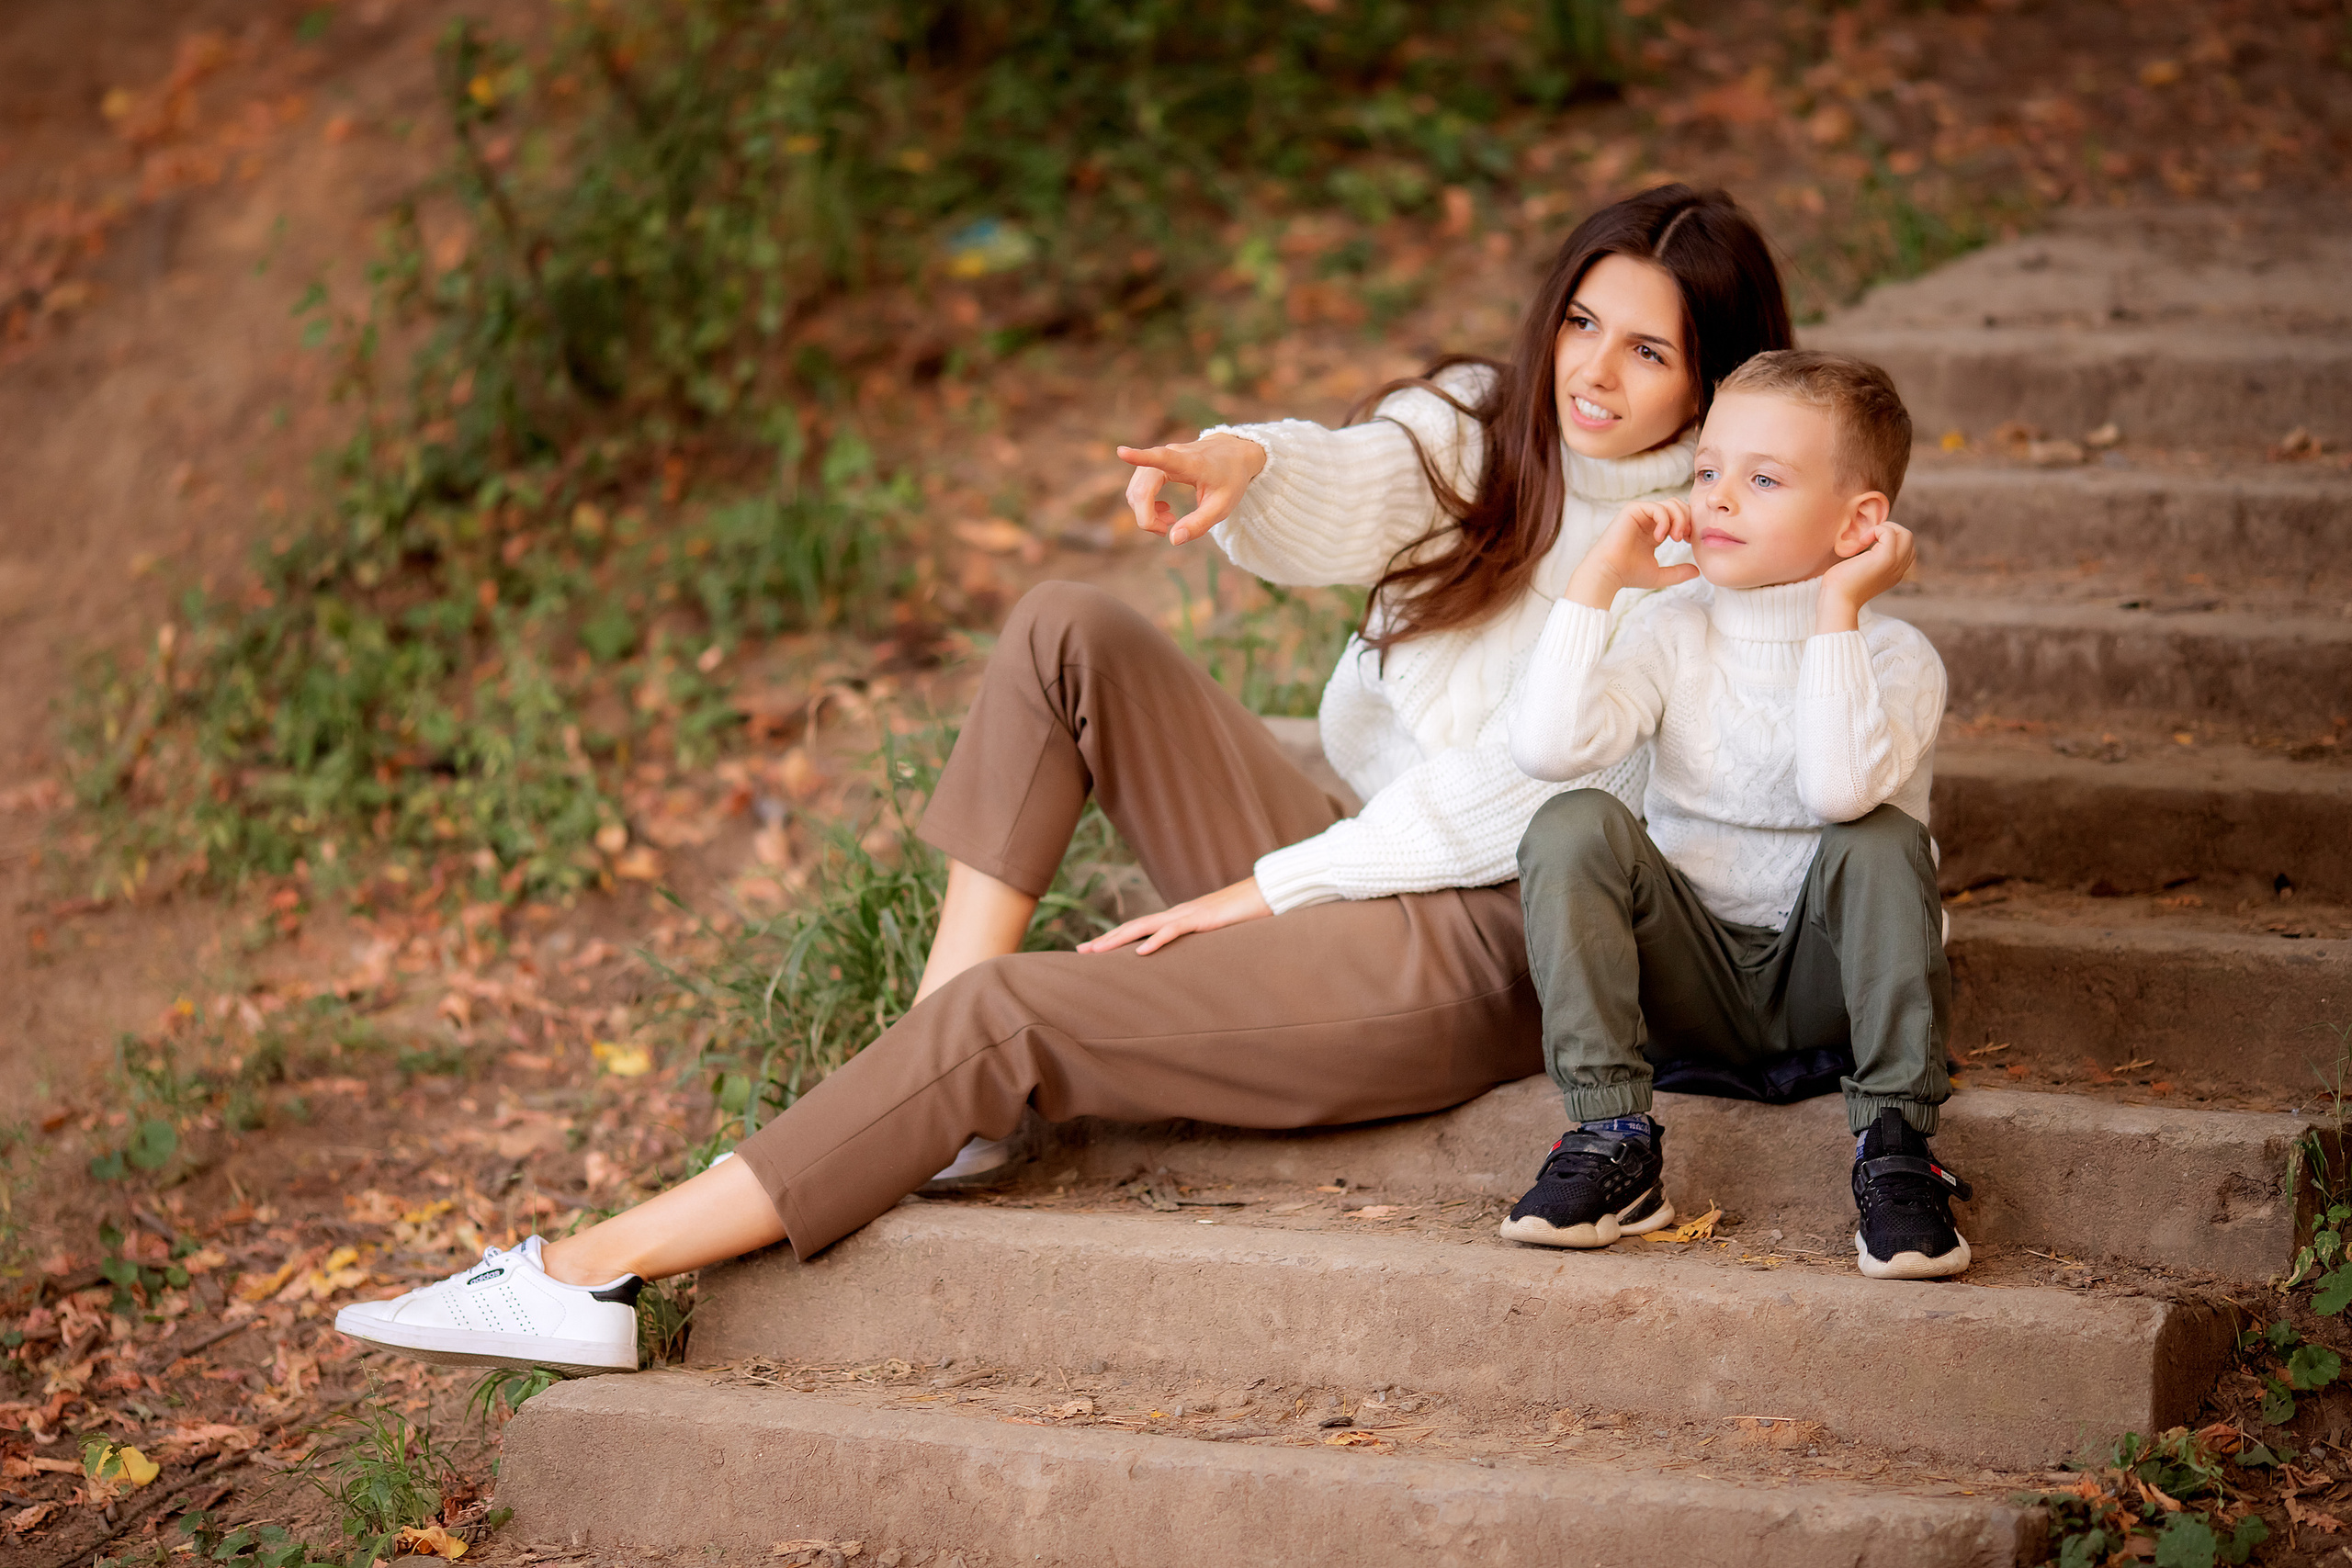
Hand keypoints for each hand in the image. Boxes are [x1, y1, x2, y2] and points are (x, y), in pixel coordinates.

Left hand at [1077, 875, 1272, 955]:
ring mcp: (1188, 914)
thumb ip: (1202, 943)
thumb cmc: (1246, 914)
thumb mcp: (1217, 935)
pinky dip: (1156, 941)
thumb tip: (1192, 961)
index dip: (1116, 938)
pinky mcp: (1203, 919)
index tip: (1094, 949)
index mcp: (1178, 918)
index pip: (1140, 928)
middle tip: (1080, 952)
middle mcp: (1177, 914)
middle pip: (1133, 926)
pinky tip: (1140, 952)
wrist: (1267, 894)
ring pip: (1145, 926)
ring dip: (1119, 939)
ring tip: (1097, 951)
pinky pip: (1175, 931)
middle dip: (1106, 939)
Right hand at [1117, 433, 1267, 545]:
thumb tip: (1173, 539)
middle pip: (1142, 489)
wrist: (1233, 454)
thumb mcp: (1222, 507)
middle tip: (1166, 531)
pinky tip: (1165, 510)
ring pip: (1136, 490)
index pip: (1161, 458)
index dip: (1140, 457)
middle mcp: (1171, 456)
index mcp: (1190, 463)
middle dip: (1147, 517)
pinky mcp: (1156, 463)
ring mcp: (1161, 457)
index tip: (1121, 452)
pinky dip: (1145, 504)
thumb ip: (1199, 524)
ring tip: (1170, 521)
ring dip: (1145, 512)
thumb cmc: (1230, 480)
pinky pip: (1139, 487)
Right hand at [1563, 499, 1701, 610]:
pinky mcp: (1632, 510)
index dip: (1689, 525)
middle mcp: (1648, 520)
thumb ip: (1678, 573)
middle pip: (1678, 505)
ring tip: (1676, 538)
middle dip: (1687, 519)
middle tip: (1686, 538)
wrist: (1608, 573)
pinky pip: (1657, 507)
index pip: (1679, 517)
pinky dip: (1664, 521)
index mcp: (1654, 531)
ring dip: (1679, 519)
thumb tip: (1697, 571)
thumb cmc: (1628, 575)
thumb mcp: (1660, 575)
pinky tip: (1660, 537)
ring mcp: (1640, 513)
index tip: (1690, 542)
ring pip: (1671, 504)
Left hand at [1817, 521, 1915, 632]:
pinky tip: (1861, 541)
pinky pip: (1890, 532)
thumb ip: (1867, 561)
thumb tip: (1861, 544)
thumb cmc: (1839, 588)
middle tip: (1867, 538)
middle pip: (1909, 539)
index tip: (1868, 543)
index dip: (1890, 539)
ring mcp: (1895, 564)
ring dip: (1885, 528)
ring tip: (1866, 539)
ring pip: (1906, 534)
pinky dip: (1875, 530)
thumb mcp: (1858, 572)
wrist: (1837, 601)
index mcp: (1894, 574)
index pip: (1906, 549)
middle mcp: (1899, 570)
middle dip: (1890, 529)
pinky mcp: (1886, 559)